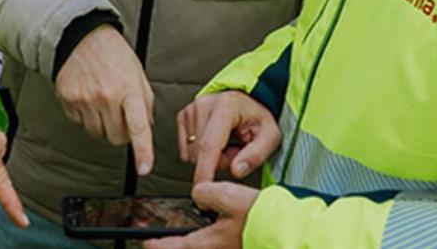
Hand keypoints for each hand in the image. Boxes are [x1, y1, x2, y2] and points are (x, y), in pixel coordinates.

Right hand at [55, 25, 154, 175]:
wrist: (81, 36)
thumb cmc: (113, 53)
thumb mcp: (137, 73)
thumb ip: (145, 102)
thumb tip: (145, 129)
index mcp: (128, 89)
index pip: (138, 126)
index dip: (143, 151)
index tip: (144, 168)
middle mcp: (105, 96)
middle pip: (116, 138)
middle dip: (121, 132)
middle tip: (120, 113)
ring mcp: (85, 99)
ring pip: (97, 134)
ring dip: (102, 125)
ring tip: (102, 100)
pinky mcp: (68, 100)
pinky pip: (80, 123)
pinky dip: (86, 116)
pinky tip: (88, 96)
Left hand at [142, 182, 258, 248]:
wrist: (289, 229)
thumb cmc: (262, 216)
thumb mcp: (227, 195)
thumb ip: (205, 193)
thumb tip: (199, 196)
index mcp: (209, 243)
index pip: (175, 247)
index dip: (157, 244)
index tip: (147, 242)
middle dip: (173, 247)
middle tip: (161, 243)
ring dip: (192, 243)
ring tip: (184, 237)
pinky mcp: (239, 247)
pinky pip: (216, 245)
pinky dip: (206, 241)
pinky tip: (211, 231)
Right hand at [177, 91, 279, 184]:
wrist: (248, 102)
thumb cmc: (258, 118)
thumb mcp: (270, 136)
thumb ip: (256, 155)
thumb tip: (236, 171)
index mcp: (226, 106)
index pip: (210, 144)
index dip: (204, 170)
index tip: (202, 190)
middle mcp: (204, 104)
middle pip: (201, 152)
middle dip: (219, 162)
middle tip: (237, 152)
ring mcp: (191, 109)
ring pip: (192, 153)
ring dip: (210, 158)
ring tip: (227, 145)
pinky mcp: (184, 116)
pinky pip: (186, 149)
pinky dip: (200, 152)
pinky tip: (215, 141)